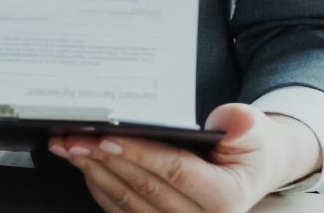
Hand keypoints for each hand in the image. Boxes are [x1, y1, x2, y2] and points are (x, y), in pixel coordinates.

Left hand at [48, 104, 323, 212]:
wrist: (253, 171)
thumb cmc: (250, 148)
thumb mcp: (255, 130)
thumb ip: (243, 124)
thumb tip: (231, 121)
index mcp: (225, 198)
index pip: (175, 171)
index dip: (138, 154)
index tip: (106, 137)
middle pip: (143, 187)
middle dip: (102, 159)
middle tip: (72, 136)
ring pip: (126, 199)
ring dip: (92, 171)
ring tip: (68, 146)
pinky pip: (122, 208)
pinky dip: (99, 184)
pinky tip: (82, 163)